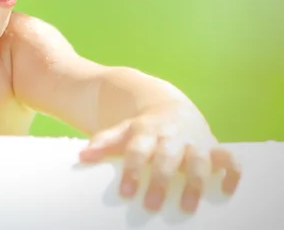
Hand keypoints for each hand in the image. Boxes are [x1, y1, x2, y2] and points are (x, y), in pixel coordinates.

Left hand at [78, 105, 240, 212]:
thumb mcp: (124, 130)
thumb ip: (105, 141)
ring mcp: (195, 140)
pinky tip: (229, 190)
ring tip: (188, 207)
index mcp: (148, 130)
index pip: (139, 149)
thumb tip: (82, 157)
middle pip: (167, 156)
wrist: (169, 106)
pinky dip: (232, 171)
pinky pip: (229, 157)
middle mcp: (172, 135)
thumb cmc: (143, 128)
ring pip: (199, 159)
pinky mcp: (214, 146)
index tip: (126, 193)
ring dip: (196, 182)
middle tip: (150, 205)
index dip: (133, 169)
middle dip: (160, 179)